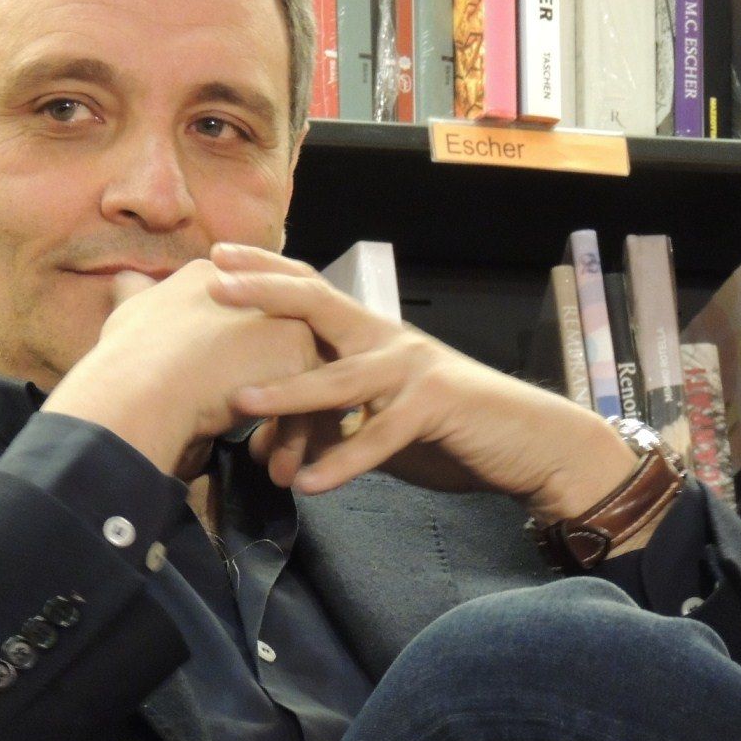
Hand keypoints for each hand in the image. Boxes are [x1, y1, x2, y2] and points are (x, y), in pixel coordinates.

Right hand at [42, 259, 320, 479]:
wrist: (140, 388)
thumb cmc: (129, 360)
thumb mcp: (129, 316)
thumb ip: (135, 298)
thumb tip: (125, 280)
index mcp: (215, 277)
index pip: (245, 321)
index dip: (239, 368)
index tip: (233, 405)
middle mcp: (255, 286)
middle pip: (277, 347)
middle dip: (276, 397)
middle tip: (266, 445)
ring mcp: (281, 316)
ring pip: (297, 377)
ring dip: (287, 428)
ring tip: (276, 468)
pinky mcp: (297, 350)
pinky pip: (309, 399)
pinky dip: (294, 437)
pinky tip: (279, 469)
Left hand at [206, 245, 636, 525]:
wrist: (528, 442)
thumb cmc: (446, 427)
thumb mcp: (374, 420)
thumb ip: (326, 423)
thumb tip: (263, 447)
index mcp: (368, 334)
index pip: (309, 290)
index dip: (264, 271)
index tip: (215, 257)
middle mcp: (387, 339)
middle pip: (318, 306)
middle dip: (263, 294)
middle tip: (212, 286)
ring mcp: (413, 368)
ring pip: (341, 379)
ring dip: (289, 392)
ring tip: (242, 401)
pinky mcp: (437, 406)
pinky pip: (380, 436)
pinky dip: (343, 462)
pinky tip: (309, 483)